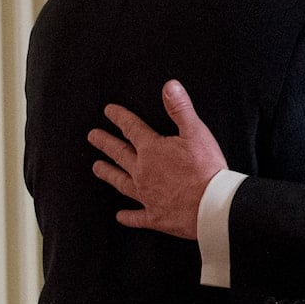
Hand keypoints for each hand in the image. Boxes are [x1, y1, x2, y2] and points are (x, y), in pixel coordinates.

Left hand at [87, 79, 226, 239]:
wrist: (211, 204)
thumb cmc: (205, 169)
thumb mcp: (196, 132)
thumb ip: (180, 109)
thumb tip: (169, 87)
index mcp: (153, 151)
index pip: (132, 129)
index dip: (120, 118)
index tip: (108, 111)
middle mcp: (143, 172)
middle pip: (120, 154)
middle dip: (105, 143)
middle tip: (93, 136)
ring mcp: (146, 196)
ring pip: (121, 182)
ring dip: (109, 173)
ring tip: (97, 168)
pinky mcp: (155, 216)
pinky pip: (136, 216)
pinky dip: (127, 216)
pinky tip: (120, 215)